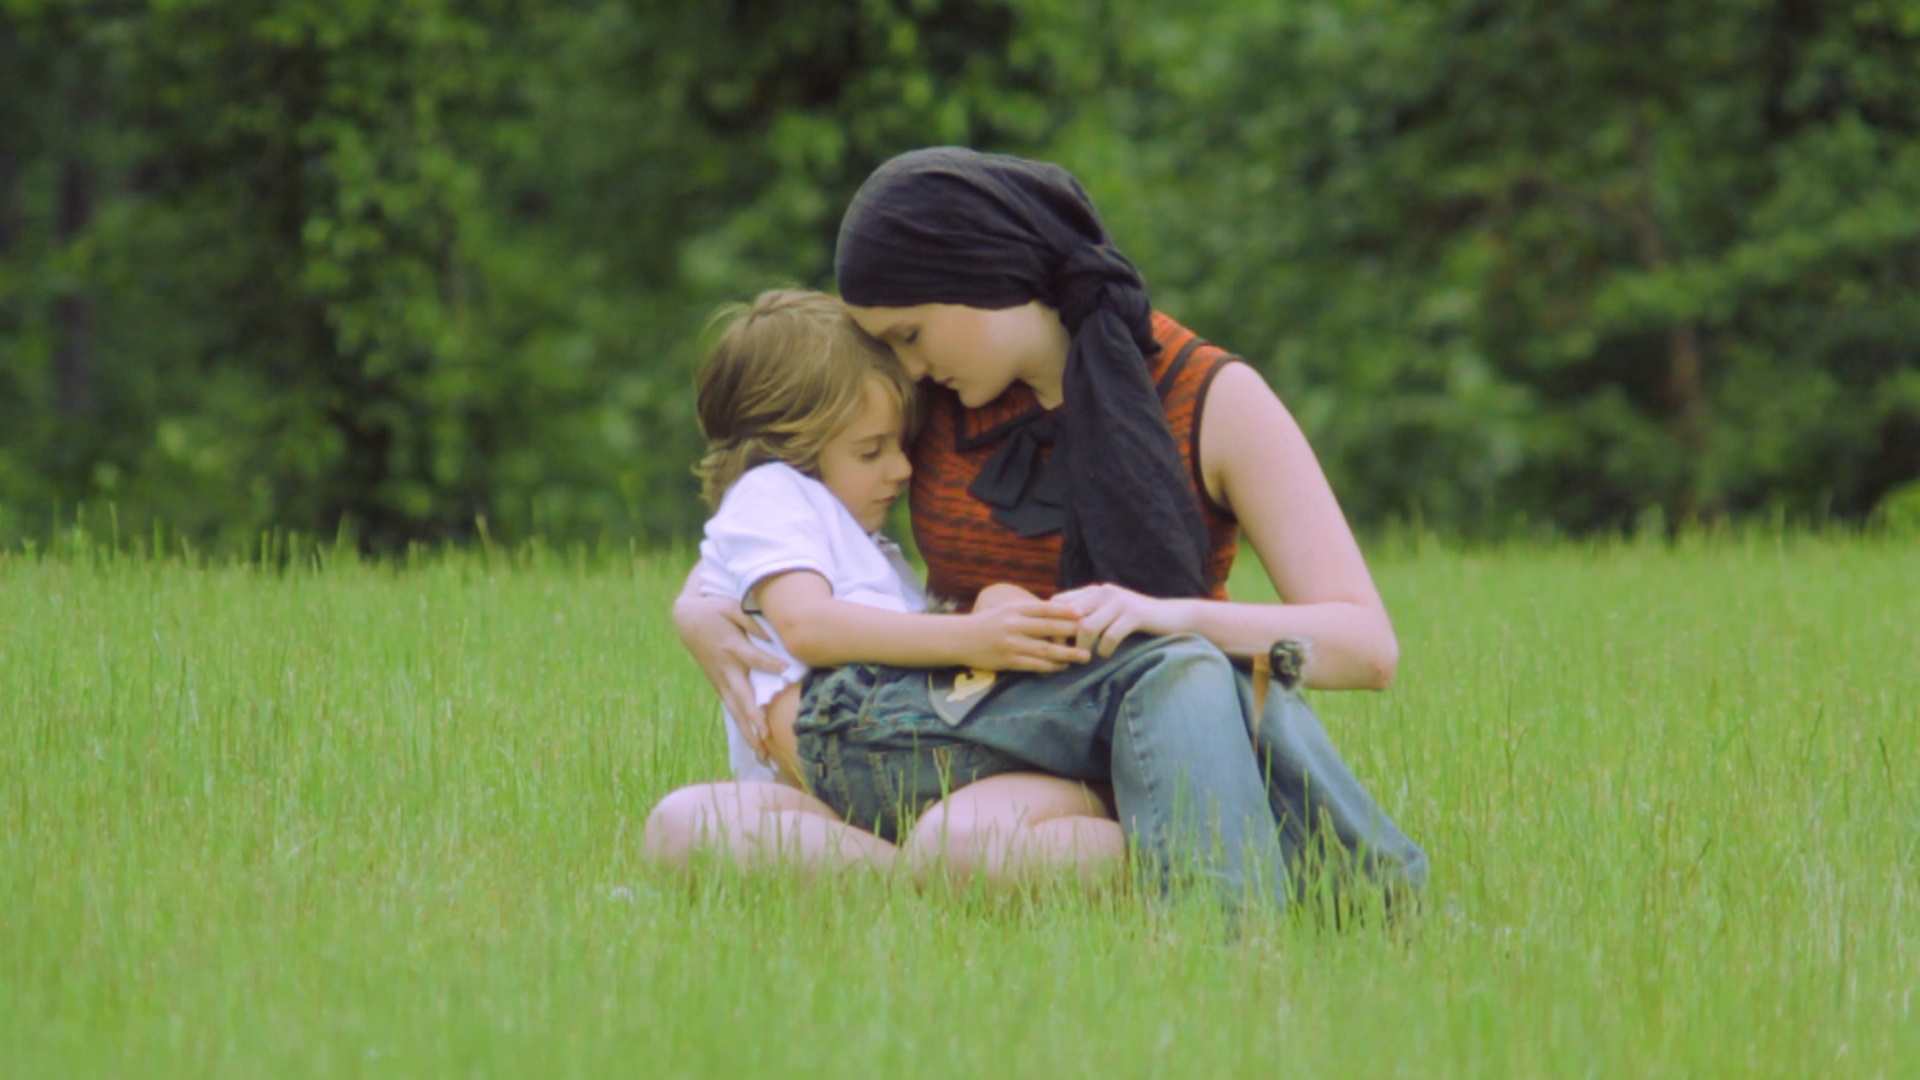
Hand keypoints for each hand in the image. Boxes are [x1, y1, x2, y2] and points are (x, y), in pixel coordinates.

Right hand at [672, 591, 785, 752]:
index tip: (786, 669)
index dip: (770, 663)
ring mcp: (722, 681)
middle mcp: (727, 669)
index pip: (754, 657)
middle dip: (754, 718)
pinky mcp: (721, 687)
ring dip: (750, 734)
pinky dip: (745, 730)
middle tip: (766, 738)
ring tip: (763, 757)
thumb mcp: (732, 608)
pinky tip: (756, 749)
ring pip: (738, 711)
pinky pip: (735, 711)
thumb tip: (770, 635)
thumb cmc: (714, 610)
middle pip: (743, 697)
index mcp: (732, 647)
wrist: (686, 619)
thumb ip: (751, 620)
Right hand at [958, 598, 1091, 672]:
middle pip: (1049, 628)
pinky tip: (1062, 667)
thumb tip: (1061, 612)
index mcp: (1015, 609)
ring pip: (1045, 650)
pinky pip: (1034, 665)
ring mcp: (1011, 644)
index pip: (1045, 608)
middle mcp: (1014, 625)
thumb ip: (1030, 611)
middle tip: (1093, 634)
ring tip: (1084, 656)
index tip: (1083, 613)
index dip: (1065, 611)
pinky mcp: (1008, 661)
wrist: (959, 638)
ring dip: (1067, 654)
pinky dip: (1050, 667)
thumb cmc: (988, 623)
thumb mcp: (1007, 610)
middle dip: (1073, 632)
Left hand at [1051, 583, 1184, 657]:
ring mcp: (1120, 602)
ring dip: (1082, 648)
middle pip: (1068, 616)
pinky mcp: (1135, 614)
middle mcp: (1104, 592)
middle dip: (1062, 640)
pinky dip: (1104, 650)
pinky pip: (1110, 636)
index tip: (1050, 646)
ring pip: (1086, 627)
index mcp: (1094, 591)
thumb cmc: (1139, 621)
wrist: (1176, 617)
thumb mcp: (1110, 614)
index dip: (1050, 625)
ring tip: (1085, 660)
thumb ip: (1089, 617)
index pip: (1058, 603)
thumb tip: (1058, 637)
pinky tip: (1105, 656)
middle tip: (1062, 660)